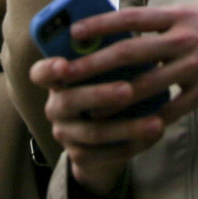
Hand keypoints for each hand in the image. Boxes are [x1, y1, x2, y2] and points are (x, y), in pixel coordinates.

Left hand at [30, 3, 197, 193]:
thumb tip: (134, 21)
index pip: (132, 18)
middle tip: (66, 75)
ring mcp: (195, 67)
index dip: (100, 25)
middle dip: (94, 66)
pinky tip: (130, 129)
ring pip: (144, 86)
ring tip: (88, 109)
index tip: (75, 33)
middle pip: (129, 53)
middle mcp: (184, 40)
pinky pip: (170, 110)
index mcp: (181, 16)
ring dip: (113, 99)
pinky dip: (148, 121)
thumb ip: (170, 18)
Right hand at [31, 56, 163, 196]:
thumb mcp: (108, 70)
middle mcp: (56, 107)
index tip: (64, 65)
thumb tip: (141, 42)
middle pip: (69, 101)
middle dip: (100, 95)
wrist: (108, 133)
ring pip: (93, 133)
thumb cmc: (111, 84)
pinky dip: (134, 144)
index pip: (40, 73)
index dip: (49, 69)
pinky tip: (156, 135)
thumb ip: (114, 57)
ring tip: (157, 123)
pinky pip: (107, 154)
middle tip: (128, 91)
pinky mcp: (81, 156)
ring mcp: (66, 134)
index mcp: (58, 80)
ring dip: (127, 128)